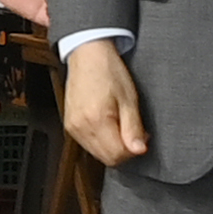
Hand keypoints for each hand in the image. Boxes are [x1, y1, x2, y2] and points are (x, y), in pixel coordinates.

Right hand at [62, 39, 149, 166]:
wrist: (88, 55)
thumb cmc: (108, 71)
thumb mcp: (129, 99)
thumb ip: (133, 128)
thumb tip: (139, 150)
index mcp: (96, 120)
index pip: (117, 155)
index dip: (134, 150)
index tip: (143, 138)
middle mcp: (80, 128)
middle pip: (107, 158)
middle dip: (124, 151)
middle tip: (135, 133)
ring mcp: (72, 128)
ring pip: (98, 153)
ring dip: (113, 147)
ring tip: (122, 125)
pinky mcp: (70, 125)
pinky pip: (89, 144)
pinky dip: (102, 141)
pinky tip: (109, 125)